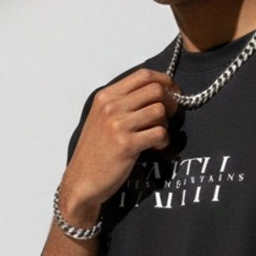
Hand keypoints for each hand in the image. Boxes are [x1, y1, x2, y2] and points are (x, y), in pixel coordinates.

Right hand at [61, 67, 181, 209]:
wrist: (82, 180)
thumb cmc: (95, 152)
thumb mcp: (102, 118)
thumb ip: (124, 103)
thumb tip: (157, 93)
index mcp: (106, 96)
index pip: (143, 75)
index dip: (165, 81)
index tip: (174, 91)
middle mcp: (111, 107)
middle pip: (156, 90)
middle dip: (171, 102)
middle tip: (170, 116)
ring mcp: (118, 125)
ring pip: (159, 111)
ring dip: (166, 124)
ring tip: (157, 135)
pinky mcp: (127, 144)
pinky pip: (159, 133)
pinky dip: (164, 141)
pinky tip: (156, 147)